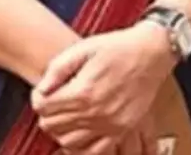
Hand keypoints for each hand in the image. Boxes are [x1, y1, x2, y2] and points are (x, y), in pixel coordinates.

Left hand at [31, 23, 176, 151]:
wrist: (152, 51)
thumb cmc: (120, 47)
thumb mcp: (84, 48)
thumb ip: (57, 68)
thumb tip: (41, 88)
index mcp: (83, 91)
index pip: (43, 107)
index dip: (38, 98)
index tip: (44, 91)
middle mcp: (95, 112)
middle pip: (52, 126)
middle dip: (48, 113)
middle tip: (55, 101)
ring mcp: (110, 123)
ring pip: (68, 141)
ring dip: (61, 129)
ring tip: (67, 115)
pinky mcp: (122, 129)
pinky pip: (94, 151)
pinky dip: (81, 146)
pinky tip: (80, 133)